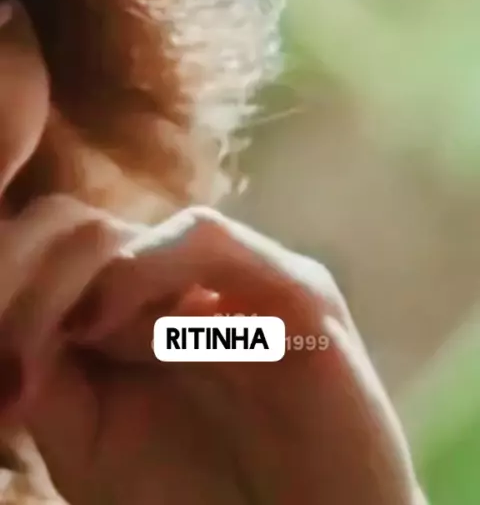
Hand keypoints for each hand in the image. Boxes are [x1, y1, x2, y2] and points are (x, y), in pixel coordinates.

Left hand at [17, 206, 423, 504]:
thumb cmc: (202, 496)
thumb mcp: (90, 446)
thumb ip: (48, 381)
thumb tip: (12, 325)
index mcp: (138, 300)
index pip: (58, 247)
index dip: (14, 281)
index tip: (3, 360)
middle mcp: (183, 274)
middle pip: (77, 227)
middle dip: (29, 279)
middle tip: (15, 348)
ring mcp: (240, 272)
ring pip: (130, 230)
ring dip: (74, 280)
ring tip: (54, 341)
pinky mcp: (293, 285)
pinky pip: (207, 242)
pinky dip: (143, 270)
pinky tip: (105, 323)